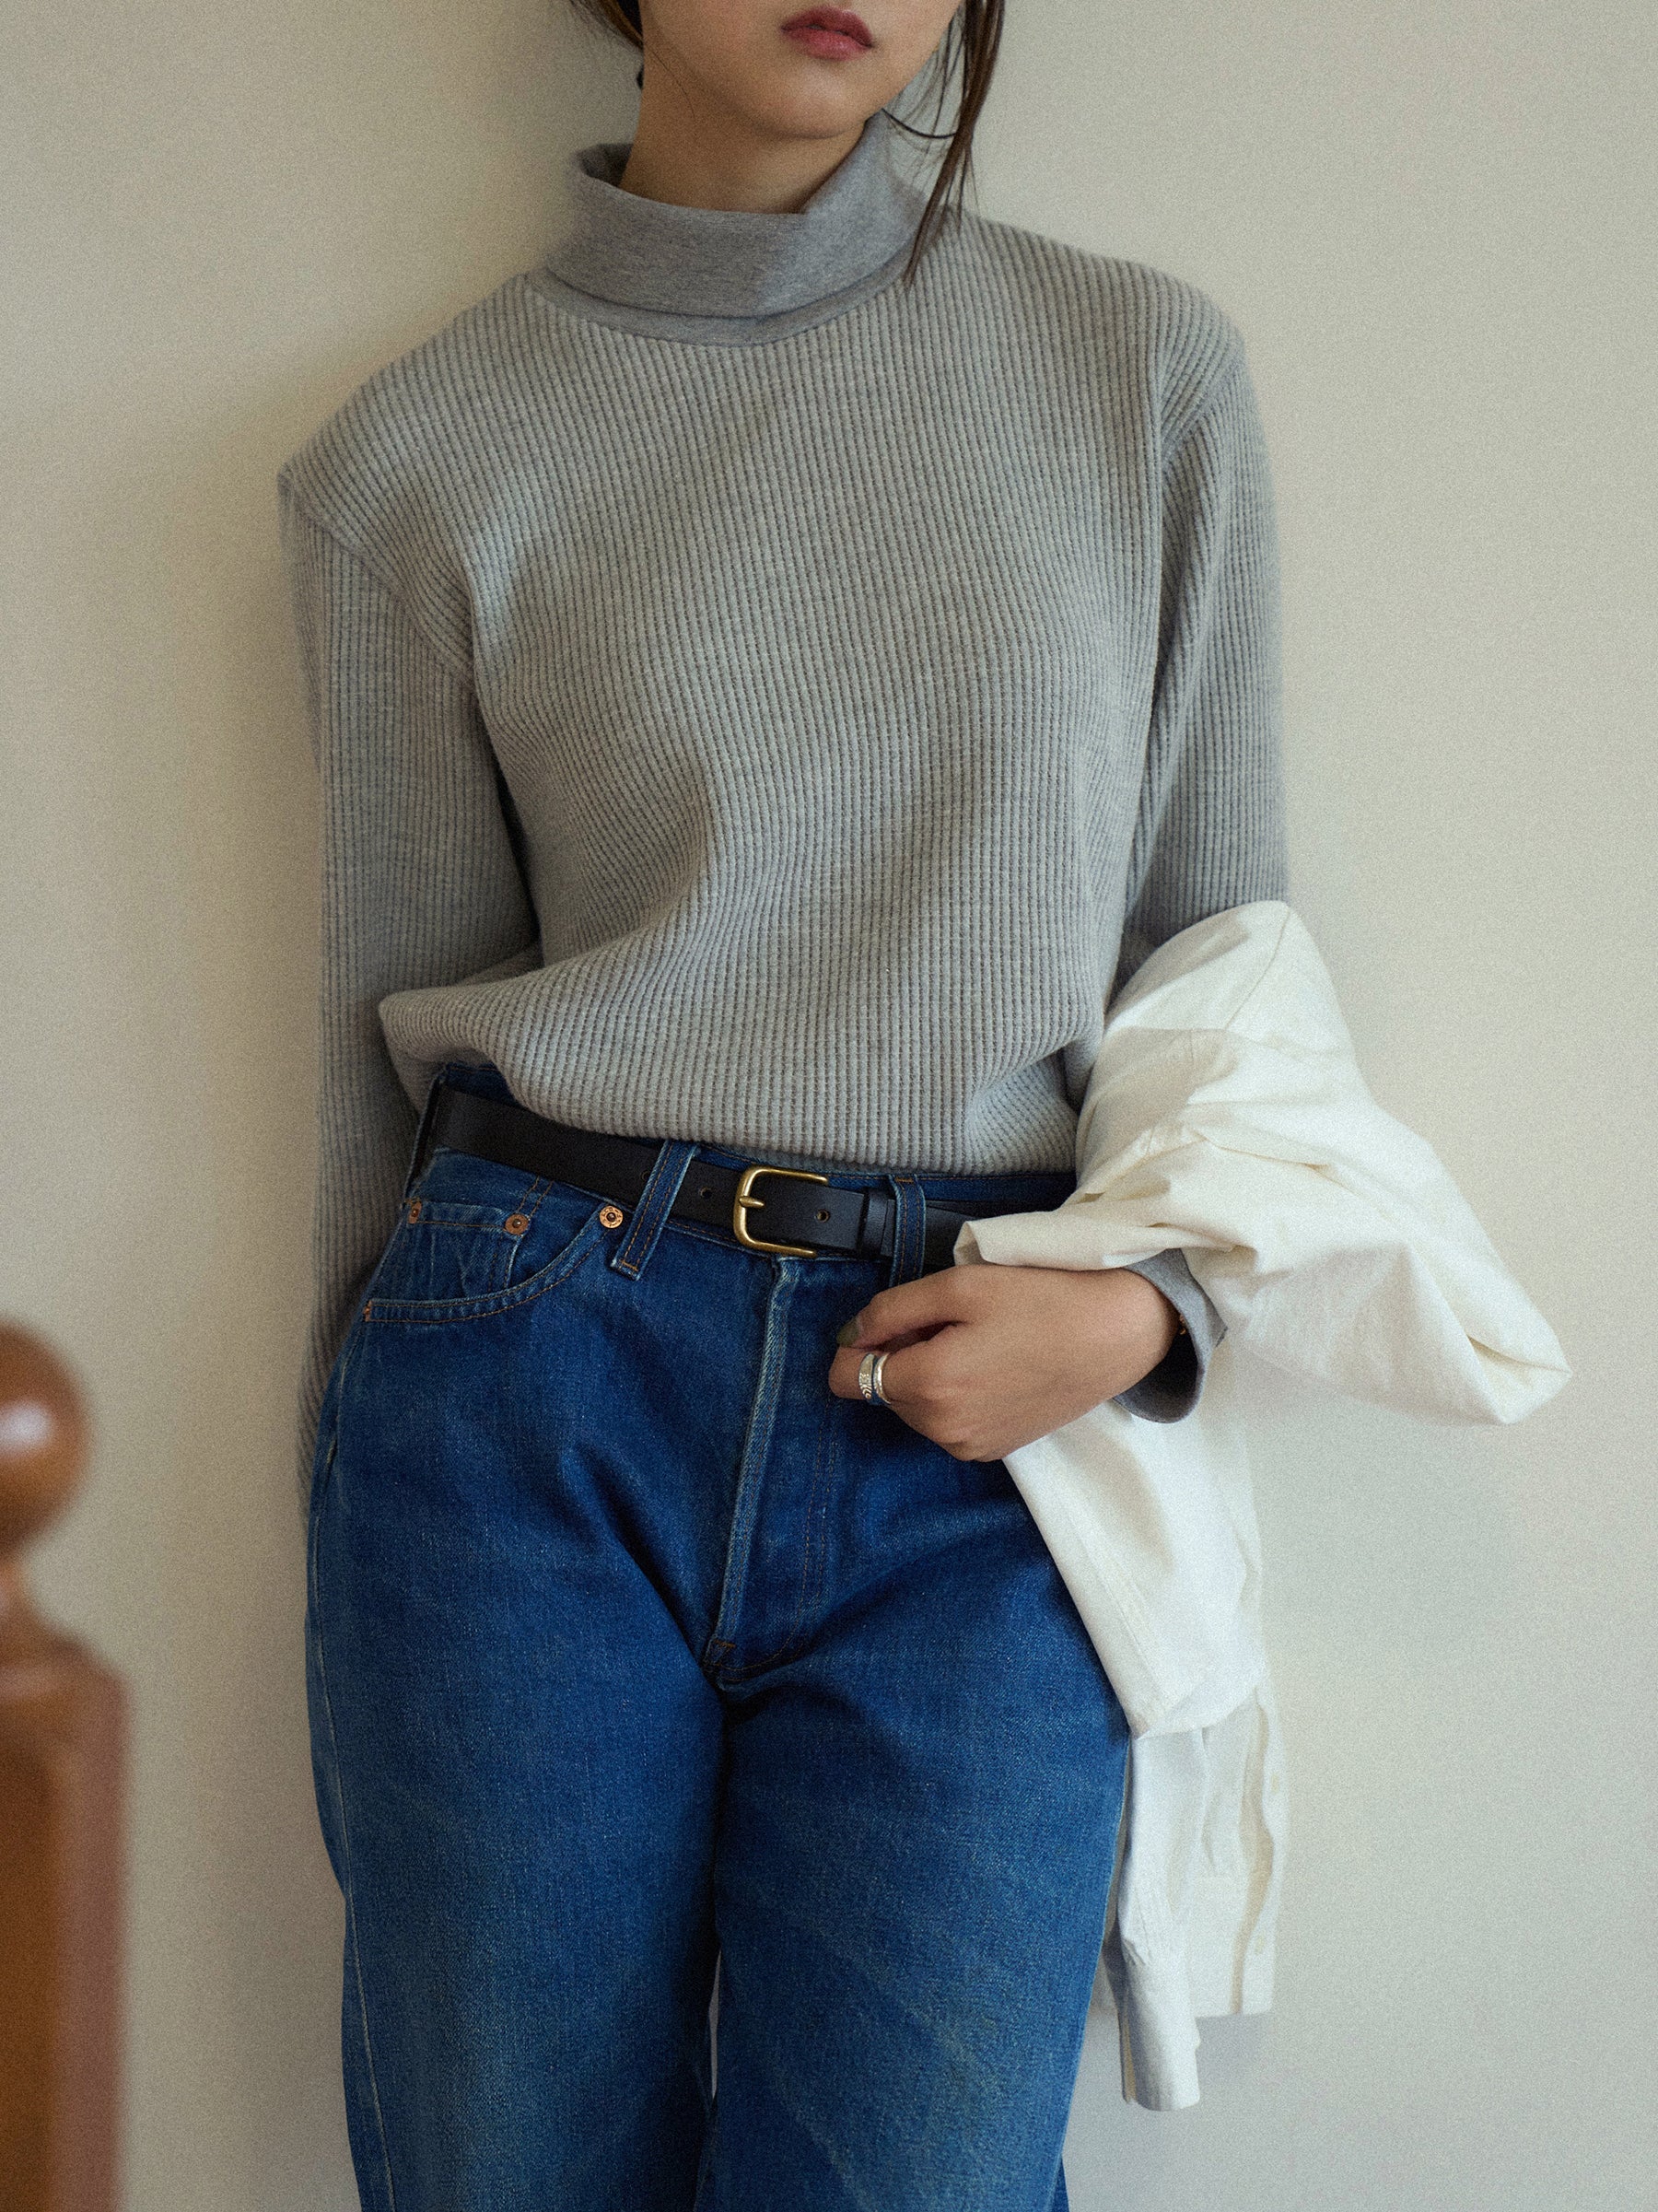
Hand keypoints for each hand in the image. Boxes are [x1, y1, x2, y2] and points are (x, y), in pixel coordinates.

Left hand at [826, 1262, 1180, 1461]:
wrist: (1116, 1333)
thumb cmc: (1040, 1300)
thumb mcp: (958, 1286)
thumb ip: (890, 1312)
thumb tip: (850, 1336)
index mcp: (929, 1387)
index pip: (847, 1379)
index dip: (860, 1343)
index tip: (895, 1320)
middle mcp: (943, 1430)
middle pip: (883, 1391)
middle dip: (904, 1356)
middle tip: (955, 1324)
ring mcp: (971, 1446)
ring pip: (916, 1408)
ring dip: (931, 1375)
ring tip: (981, 1342)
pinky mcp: (996, 1450)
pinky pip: (949, 1422)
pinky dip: (957, 1395)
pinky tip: (996, 1366)